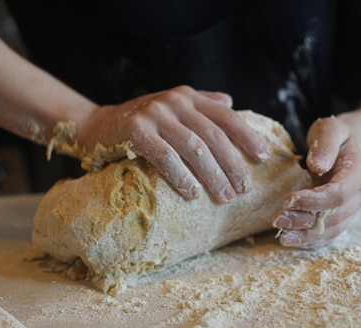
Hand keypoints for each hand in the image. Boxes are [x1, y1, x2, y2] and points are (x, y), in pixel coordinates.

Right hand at [77, 85, 269, 202]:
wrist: (97, 126)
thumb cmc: (142, 123)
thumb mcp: (173, 108)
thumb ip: (201, 104)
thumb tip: (231, 102)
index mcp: (188, 97)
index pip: (225, 116)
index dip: (247, 136)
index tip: (263, 157)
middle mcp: (174, 102)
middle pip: (213, 136)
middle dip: (232, 165)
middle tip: (244, 189)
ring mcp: (154, 114)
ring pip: (193, 148)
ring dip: (212, 175)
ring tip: (225, 196)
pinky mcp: (135, 130)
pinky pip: (164, 156)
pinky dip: (180, 175)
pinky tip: (192, 193)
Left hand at [272, 116, 360, 247]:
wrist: (348, 147)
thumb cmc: (336, 136)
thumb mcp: (331, 129)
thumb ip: (325, 146)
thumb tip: (318, 166)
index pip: (339, 193)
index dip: (313, 201)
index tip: (287, 200)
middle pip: (335, 215)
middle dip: (305, 220)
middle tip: (277, 220)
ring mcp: (356, 208)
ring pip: (333, 229)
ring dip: (306, 235)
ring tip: (282, 235)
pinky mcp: (346, 217)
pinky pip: (330, 233)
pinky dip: (311, 239)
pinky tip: (292, 239)